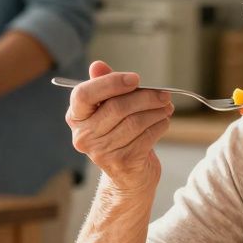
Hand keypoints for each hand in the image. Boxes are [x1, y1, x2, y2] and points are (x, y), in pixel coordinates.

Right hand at [66, 60, 172, 192]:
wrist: (128, 176)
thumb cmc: (119, 136)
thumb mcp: (110, 109)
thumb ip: (105, 86)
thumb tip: (97, 65)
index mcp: (76, 117)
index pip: (84, 95)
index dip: (111, 83)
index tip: (135, 79)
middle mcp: (84, 136)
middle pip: (116, 107)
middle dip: (145, 97)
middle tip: (163, 94)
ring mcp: (101, 152)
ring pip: (135, 122)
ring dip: (156, 111)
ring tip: (166, 107)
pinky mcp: (122, 163)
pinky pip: (146, 137)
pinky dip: (159, 126)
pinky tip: (163, 122)